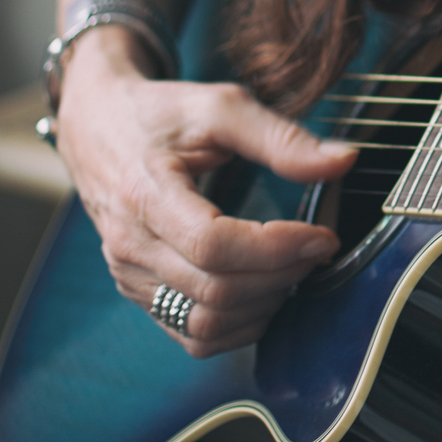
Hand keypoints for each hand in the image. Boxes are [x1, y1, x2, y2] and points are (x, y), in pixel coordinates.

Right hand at [54, 27, 356, 357]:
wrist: (96, 126)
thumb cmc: (160, 113)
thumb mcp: (221, 106)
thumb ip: (282, 138)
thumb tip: (345, 162)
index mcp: (145, 194)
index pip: (213, 245)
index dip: (277, 248)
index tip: (323, 234)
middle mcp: (130, 244)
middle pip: (215, 290)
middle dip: (282, 275)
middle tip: (317, 247)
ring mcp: (129, 274)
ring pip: (205, 323)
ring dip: (264, 305)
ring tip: (294, 267)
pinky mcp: (137, 291)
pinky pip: (191, 334)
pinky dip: (237, 325)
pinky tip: (265, 291)